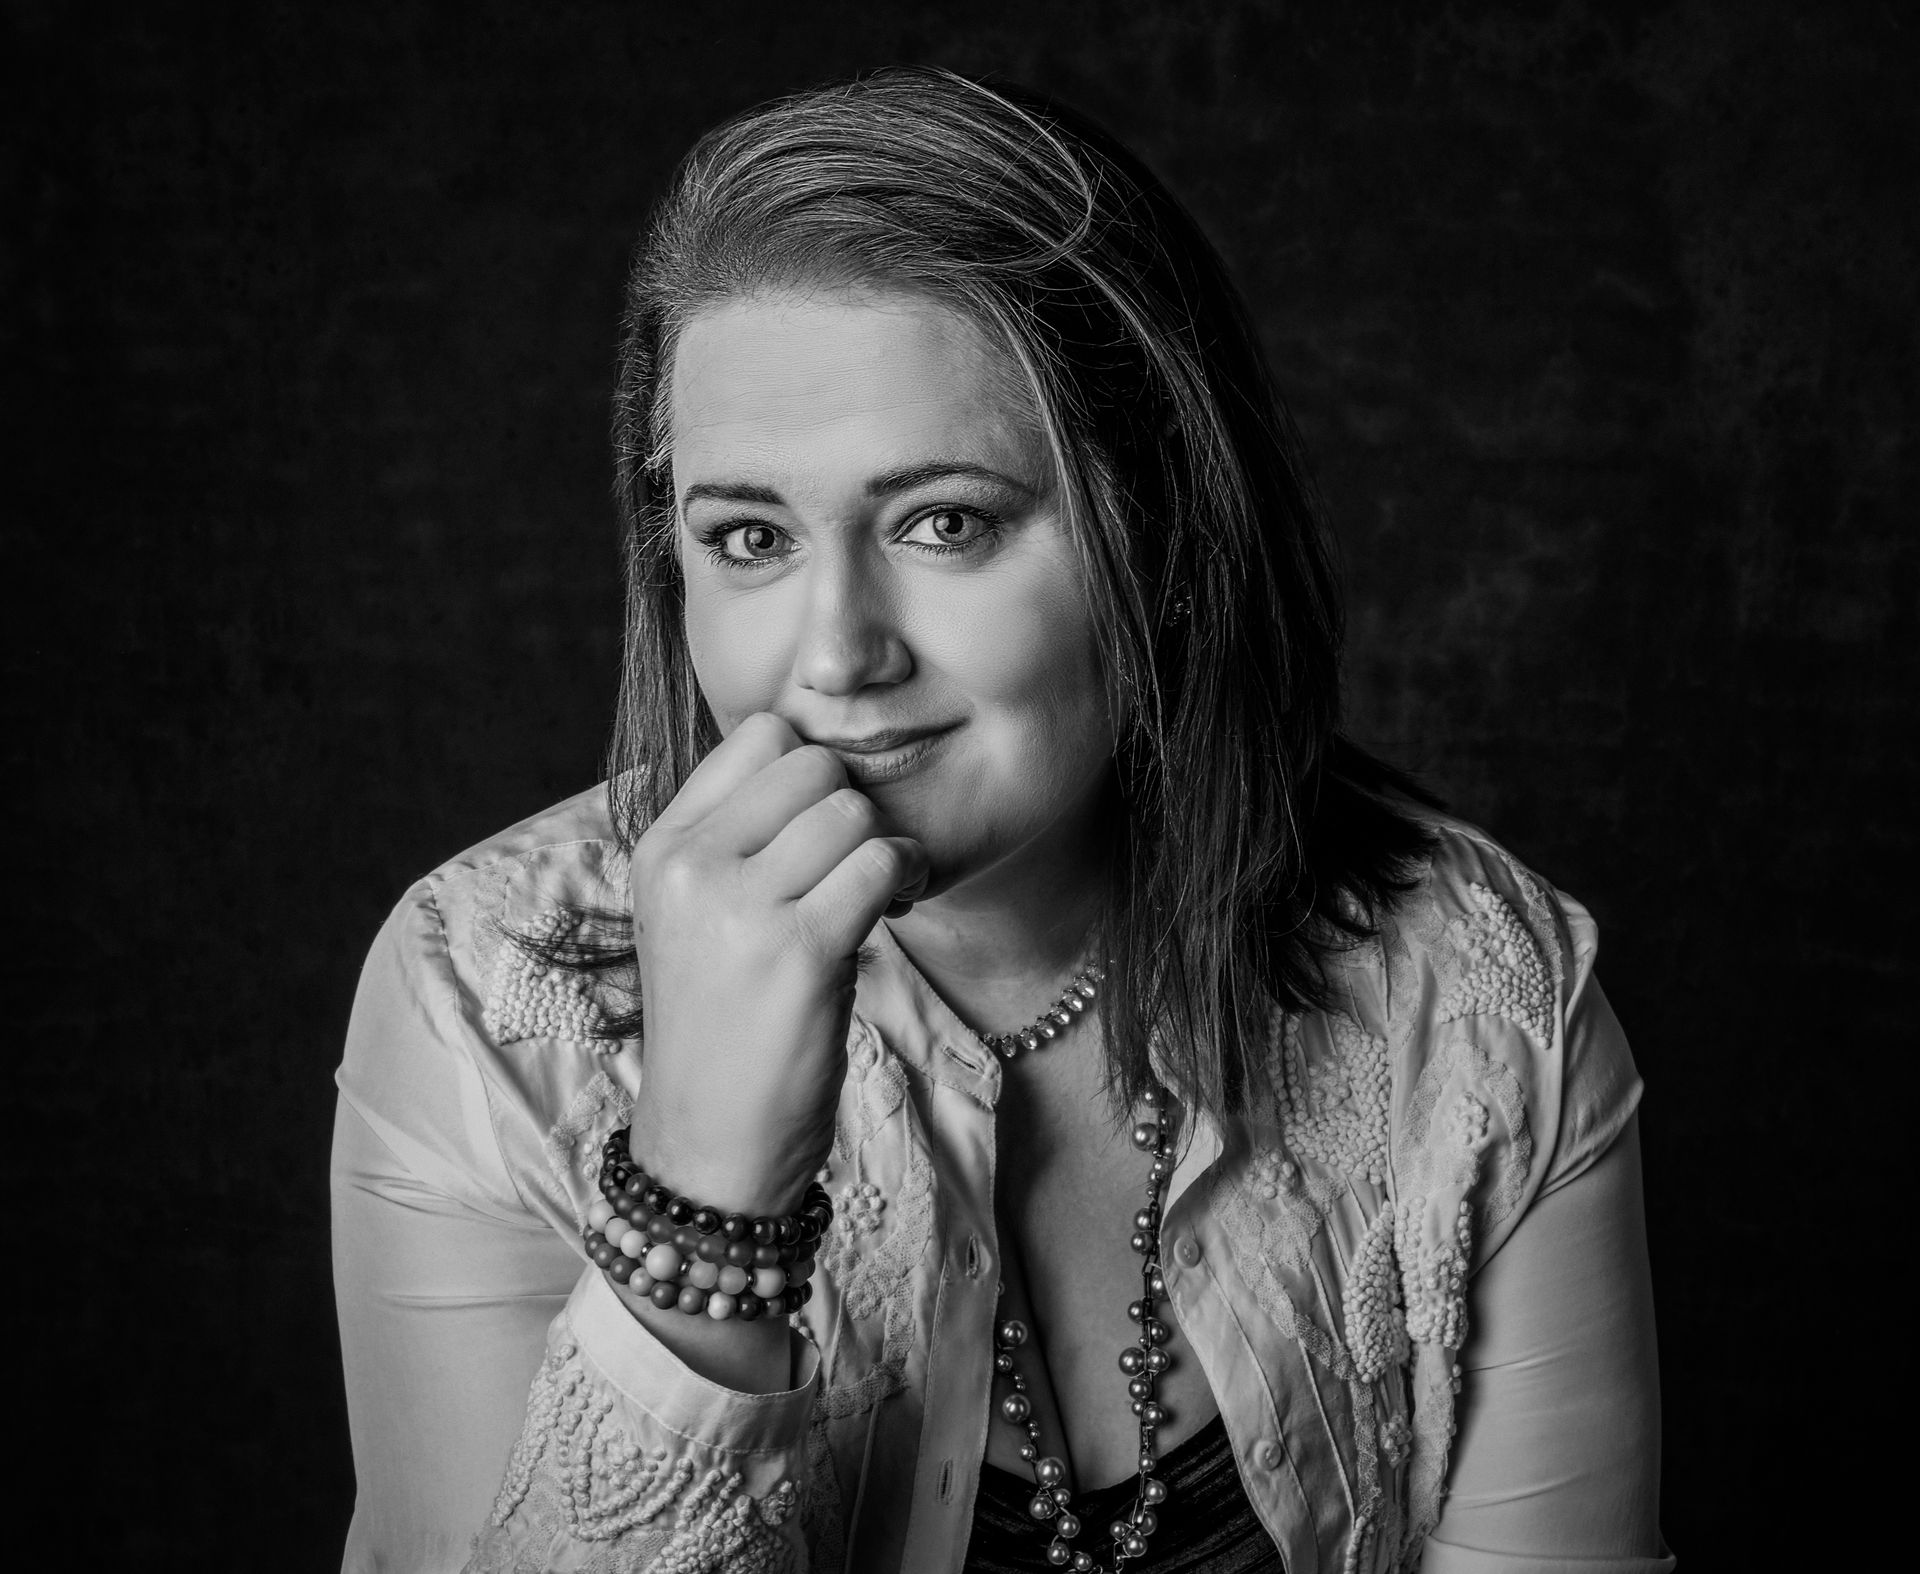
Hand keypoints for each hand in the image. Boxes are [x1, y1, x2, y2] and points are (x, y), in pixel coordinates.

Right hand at [625, 712, 928, 1216]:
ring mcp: (740, 908)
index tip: (821, 825)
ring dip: (886, 848)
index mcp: (662, 848)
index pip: (758, 734)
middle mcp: (691, 867)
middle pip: (813, 764)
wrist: (710, 1143)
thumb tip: (822, 756)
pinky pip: (881, 864)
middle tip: (857, 864)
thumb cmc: (721, 1026)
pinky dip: (908, 880)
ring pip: (853, 812)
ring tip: (878, 894)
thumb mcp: (695, 916)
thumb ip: (739, 837)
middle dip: (853, 808)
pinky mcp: (798, 951)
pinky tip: (898, 913)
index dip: (811, 768)